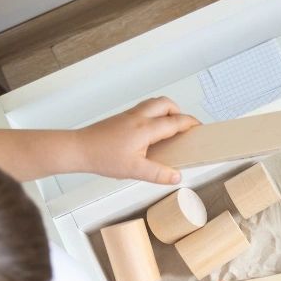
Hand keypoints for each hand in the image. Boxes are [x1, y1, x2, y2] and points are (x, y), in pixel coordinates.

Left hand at [77, 97, 199, 183]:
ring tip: (171, 129)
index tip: (200, 128)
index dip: (190, 124)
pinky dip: (155, 115)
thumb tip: (177, 176)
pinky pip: (144, 109)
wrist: (80, 148)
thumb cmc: (104, 157)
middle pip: (166, 104)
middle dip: (180, 112)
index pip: (174, 122)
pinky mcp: (123, 118)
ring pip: (154, 104)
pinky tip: (153, 132)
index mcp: (145, 129)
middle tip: (185, 127)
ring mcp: (130, 115)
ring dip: (167, 111)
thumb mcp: (135, 171)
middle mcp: (139, 117)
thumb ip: (159, 174)